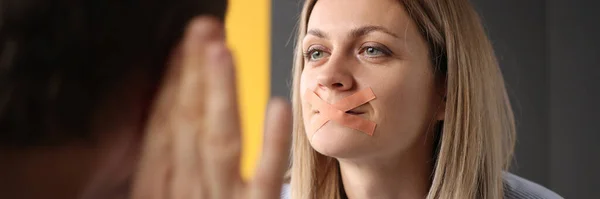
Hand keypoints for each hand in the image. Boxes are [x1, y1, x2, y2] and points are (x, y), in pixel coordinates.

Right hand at [131, 17, 291, 198]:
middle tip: (203, 29)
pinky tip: (278, 106)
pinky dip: (272, 142)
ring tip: (221, 50)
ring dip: (220, 92)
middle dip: (193, 72)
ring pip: (220, 141)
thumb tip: (168, 123)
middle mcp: (184, 193)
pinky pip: (264, 178)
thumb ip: (166, 171)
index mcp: (157, 188)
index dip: (174, 82)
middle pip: (187, 123)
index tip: (182, 47)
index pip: (164, 127)